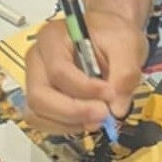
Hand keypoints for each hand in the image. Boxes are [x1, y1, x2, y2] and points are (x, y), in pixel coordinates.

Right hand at [22, 9, 147, 135]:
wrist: (108, 35)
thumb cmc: (111, 34)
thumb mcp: (126, 45)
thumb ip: (125, 74)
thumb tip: (116, 109)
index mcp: (52, 38)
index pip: (59, 71)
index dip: (85, 89)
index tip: (111, 94)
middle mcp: (37, 59)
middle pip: (39, 96)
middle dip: (72, 112)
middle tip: (103, 114)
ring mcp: (35, 80)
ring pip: (37, 113)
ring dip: (68, 123)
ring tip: (97, 118)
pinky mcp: (42, 97)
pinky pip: (42, 121)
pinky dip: (64, 127)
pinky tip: (86, 120)